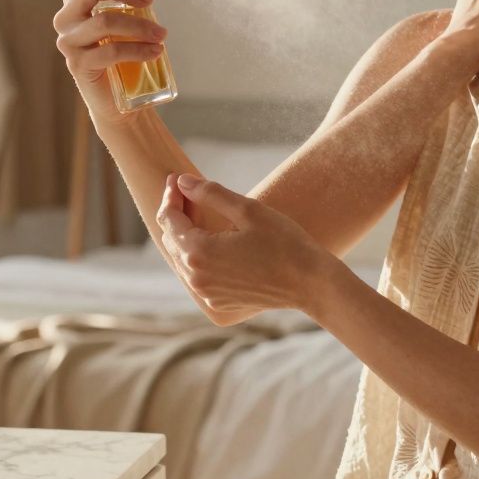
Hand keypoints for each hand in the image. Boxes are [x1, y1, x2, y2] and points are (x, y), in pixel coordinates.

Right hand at [53, 0, 167, 125]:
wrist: (120, 102)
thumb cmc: (125, 56)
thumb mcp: (131, 17)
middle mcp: (66, 16)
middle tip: (150, 1)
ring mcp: (68, 41)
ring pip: (105, 20)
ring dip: (140, 25)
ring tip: (161, 35)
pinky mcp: (77, 64)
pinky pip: (110, 50)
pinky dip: (138, 49)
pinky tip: (155, 51)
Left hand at [155, 172, 334, 324]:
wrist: (310, 283)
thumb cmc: (284, 242)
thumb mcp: (248, 210)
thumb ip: (210, 194)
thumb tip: (182, 181)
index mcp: (198, 252)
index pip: (169, 219)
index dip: (170, 195)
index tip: (175, 177)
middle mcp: (196, 277)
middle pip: (171, 239)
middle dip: (175, 212)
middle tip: (184, 189)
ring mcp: (205, 293)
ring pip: (181, 258)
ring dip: (184, 233)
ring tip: (194, 209)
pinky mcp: (217, 301)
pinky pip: (196, 274)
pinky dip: (197, 254)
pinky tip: (209, 238)